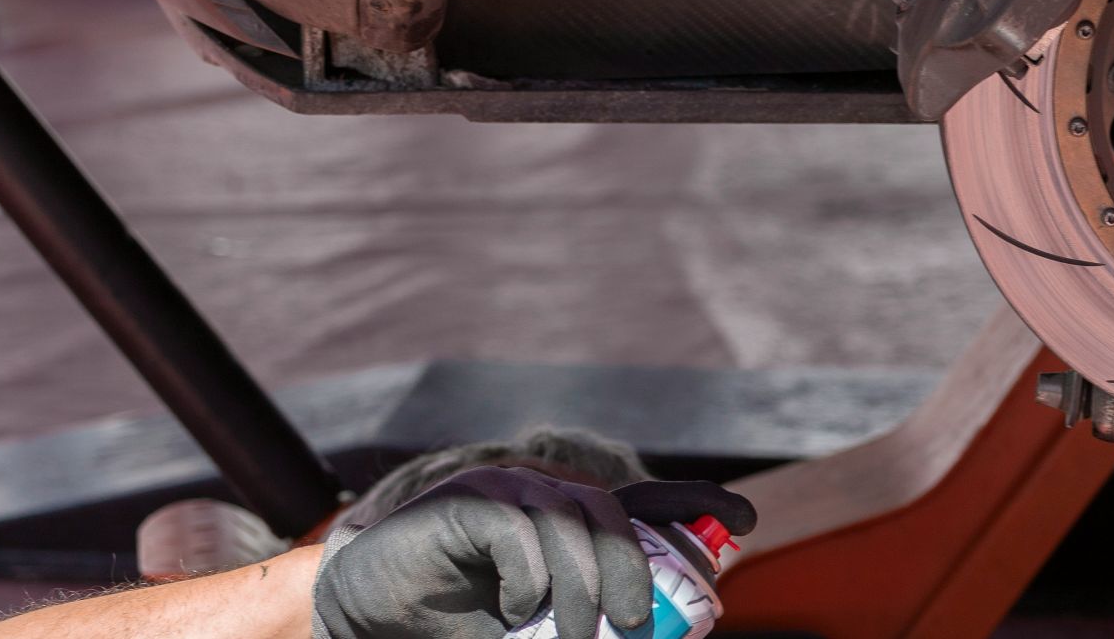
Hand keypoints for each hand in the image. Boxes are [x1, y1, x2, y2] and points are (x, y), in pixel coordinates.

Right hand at [312, 467, 755, 638]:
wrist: (368, 616)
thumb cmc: (457, 625)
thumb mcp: (537, 633)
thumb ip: (583, 630)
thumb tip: (644, 636)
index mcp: (572, 524)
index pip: (648, 502)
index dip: (698, 504)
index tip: (746, 523)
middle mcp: (547, 495)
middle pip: (617, 519)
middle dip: (635, 575)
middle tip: (633, 626)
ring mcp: (507, 489)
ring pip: (573, 526)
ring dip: (581, 592)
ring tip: (570, 634)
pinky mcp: (467, 500)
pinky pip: (518, 530)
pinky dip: (527, 579)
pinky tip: (514, 609)